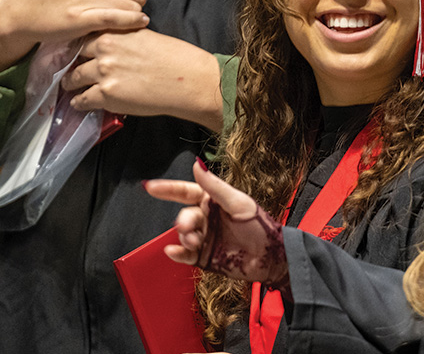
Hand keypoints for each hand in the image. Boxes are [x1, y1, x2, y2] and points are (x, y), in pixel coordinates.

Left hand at [62, 29, 223, 127]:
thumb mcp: (143, 35)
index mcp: (113, 30)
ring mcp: (103, 72)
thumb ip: (120, 37)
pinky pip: (81, 100)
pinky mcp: (106, 94)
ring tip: (70, 87)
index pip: (81, 33)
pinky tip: (80, 103)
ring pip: (73, 78)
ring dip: (70, 84)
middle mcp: (104, 48)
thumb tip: (105, 47)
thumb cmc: (173, 57)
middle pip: (72, 55)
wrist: (188, 79)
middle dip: (68, 63)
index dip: (74, 43)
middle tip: (65, 69)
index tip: (69, 50)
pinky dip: (79, 103)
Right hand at [145, 160, 288, 290]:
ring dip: (184, 237)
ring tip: (195, 241)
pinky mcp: (205, 258)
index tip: (150, 187)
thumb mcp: (238, 203)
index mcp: (214, 202)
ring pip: (184, 235)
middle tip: (189, 227)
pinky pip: (185, 255)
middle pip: (185, 216)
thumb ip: (215, 187)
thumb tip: (197, 164)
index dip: (168, 189)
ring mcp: (205, 239)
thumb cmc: (261, 226)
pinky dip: (178, 253)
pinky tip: (174, 252)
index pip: (186, 192)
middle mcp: (207, 219)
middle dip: (184, 221)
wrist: (272, 258)